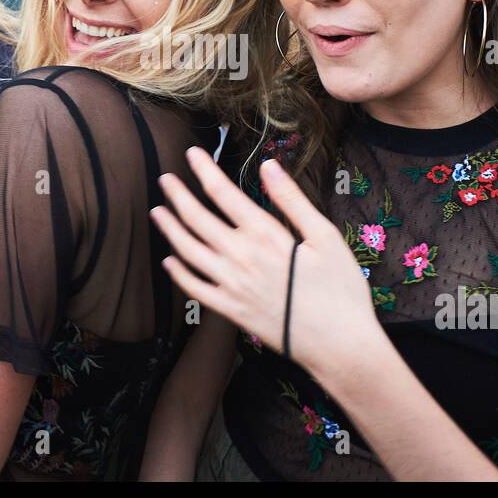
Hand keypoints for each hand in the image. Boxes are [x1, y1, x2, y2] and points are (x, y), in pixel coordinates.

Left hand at [150, 147, 379, 375]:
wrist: (339, 345)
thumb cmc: (341, 289)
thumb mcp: (325, 236)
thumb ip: (292, 199)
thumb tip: (268, 165)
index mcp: (265, 235)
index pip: (224, 193)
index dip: (204, 170)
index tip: (191, 152)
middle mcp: (241, 258)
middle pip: (197, 220)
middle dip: (178, 196)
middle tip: (164, 178)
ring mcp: (232, 286)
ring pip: (189, 252)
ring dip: (170, 229)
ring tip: (157, 212)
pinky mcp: (231, 311)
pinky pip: (195, 290)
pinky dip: (178, 274)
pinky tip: (169, 262)